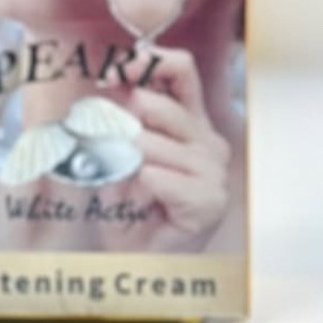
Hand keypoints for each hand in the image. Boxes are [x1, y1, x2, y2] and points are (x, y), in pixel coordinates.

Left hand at [119, 46, 231, 249]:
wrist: (137, 260)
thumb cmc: (127, 205)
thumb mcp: (116, 149)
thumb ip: (118, 113)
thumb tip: (109, 83)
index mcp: (190, 121)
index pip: (180, 69)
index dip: (146, 63)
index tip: (111, 75)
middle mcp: (207, 140)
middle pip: (155, 104)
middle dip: (118, 126)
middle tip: (109, 154)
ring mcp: (213, 170)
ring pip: (147, 143)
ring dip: (123, 166)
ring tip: (127, 188)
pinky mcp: (209, 200)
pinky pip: (155, 176)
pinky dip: (136, 188)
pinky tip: (143, 203)